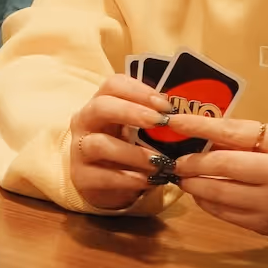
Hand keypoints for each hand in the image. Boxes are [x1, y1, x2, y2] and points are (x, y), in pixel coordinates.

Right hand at [67, 74, 176, 209]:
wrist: (105, 183)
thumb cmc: (127, 149)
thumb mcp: (137, 130)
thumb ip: (154, 120)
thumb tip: (188, 116)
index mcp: (101, 104)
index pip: (113, 85)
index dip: (140, 91)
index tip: (166, 106)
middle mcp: (85, 122)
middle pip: (100, 107)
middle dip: (131, 112)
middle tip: (160, 122)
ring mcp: (79, 150)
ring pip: (100, 144)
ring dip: (134, 153)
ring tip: (161, 162)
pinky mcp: (82, 176)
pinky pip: (103, 176)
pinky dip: (129, 179)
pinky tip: (148, 180)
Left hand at [170, 118, 267, 236]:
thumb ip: (248, 140)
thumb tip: (203, 139)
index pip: (232, 132)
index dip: (199, 126)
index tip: (172, 122)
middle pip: (221, 165)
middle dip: (191, 163)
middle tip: (176, 162)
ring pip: (216, 192)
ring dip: (193, 184)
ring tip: (184, 177)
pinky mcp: (264, 225)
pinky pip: (223, 213)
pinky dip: (206, 202)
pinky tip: (202, 194)